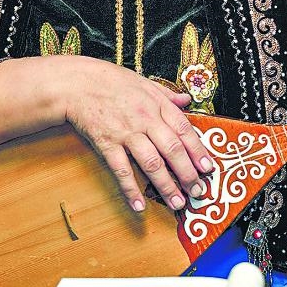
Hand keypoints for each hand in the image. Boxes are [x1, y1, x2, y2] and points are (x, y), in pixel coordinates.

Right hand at [60, 54, 213, 212]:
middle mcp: (145, 119)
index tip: (208, 168)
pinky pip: (122, 169)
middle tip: (198, 191)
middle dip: (187, 173)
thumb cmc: (112, 81)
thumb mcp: (144, 82)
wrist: (78, 83)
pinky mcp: (107, 143)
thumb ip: (167, 94)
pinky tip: (138, 205)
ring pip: (151, 162)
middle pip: (172, 149)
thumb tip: (187, 100)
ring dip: (166, 185)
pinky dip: (130, 189)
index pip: (184, 130)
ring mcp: (126, 132)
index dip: (198, 150)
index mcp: (157, 104)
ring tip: (177, 202)